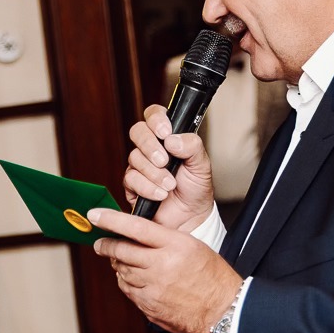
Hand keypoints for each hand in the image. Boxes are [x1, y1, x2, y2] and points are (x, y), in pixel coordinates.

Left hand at [88, 207, 242, 332]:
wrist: (224, 310)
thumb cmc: (213, 276)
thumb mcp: (193, 247)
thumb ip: (164, 240)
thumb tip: (135, 237)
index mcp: (176, 246)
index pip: (136, 228)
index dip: (111, 220)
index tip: (95, 215)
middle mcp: (162, 266)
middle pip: (122, 251)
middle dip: (106, 245)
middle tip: (100, 243)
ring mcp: (154, 288)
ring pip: (122, 271)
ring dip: (118, 265)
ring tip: (120, 261)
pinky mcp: (149, 306)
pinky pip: (128, 290)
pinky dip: (127, 282)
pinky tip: (133, 279)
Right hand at [125, 104, 214, 231]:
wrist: (189, 217)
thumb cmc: (195, 188)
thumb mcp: (202, 165)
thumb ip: (192, 146)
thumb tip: (172, 139)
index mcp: (168, 137)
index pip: (154, 115)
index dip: (156, 119)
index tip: (165, 132)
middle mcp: (151, 148)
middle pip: (137, 132)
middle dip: (150, 146)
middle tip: (164, 161)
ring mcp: (139, 166)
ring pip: (134, 158)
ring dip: (154, 173)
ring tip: (170, 185)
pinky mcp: (132, 184)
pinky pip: (131, 179)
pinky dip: (148, 187)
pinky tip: (160, 194)